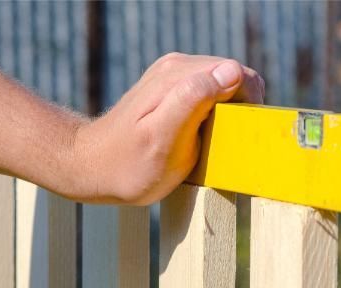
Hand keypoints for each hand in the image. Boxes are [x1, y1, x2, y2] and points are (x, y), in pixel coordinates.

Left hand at [75, 53, 263, 204]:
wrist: (92, 168)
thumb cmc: (129, 164)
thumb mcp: (164, 139)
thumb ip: (195, 100)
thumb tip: (231, 71)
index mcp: (180, 75)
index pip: (239, 74)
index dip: (248, 105)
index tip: (236, 135)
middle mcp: (178, 67)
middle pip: (235, 78)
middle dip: (240, 109)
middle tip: (223, 144)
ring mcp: (175, 76)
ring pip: (226, 87)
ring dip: (229, 114)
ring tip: (211, 143)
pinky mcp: (174, 89)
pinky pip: (211, 95)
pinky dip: (217, 116)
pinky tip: (201, 137)